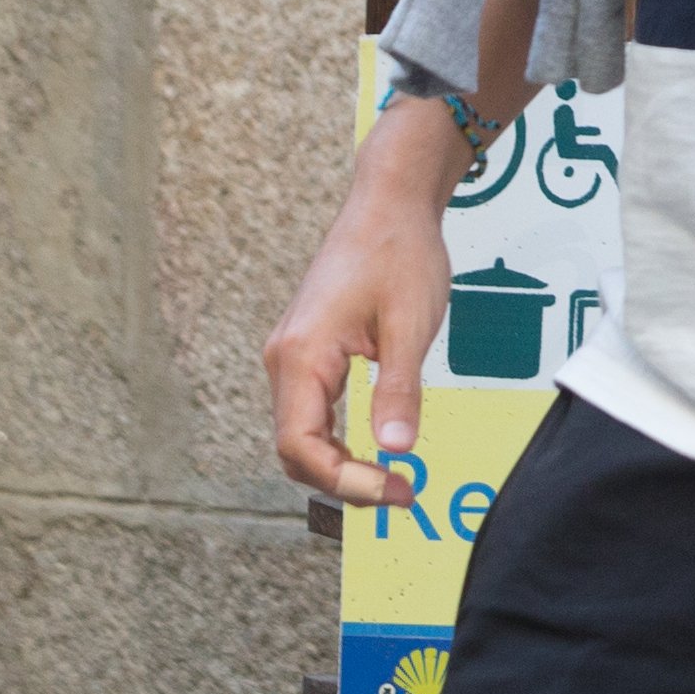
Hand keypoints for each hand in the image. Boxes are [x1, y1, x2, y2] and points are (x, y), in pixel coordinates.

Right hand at [266, 99, 458, 506]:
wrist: (389, 200)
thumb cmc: (400, 251)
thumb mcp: (410, 325)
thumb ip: (400, 390)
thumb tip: (395, 451)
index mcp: (301, 355)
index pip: (303, 447)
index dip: (344, 481)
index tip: (395, 491)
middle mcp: (284, 359)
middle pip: (294, 449)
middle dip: (342, 481)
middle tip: (400, 493)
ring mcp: (291, 355)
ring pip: (300, 434)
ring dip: (338, 465)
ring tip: (390, 480)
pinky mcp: (306, 351)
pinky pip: (310, 411)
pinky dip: (335, 439)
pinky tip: (372, 448)